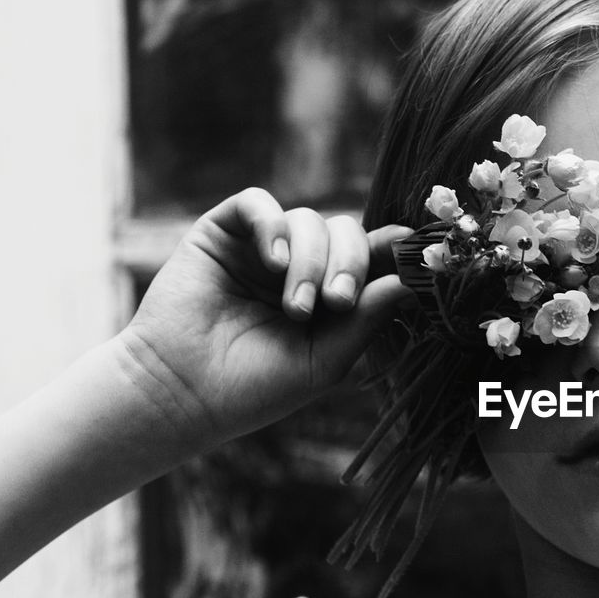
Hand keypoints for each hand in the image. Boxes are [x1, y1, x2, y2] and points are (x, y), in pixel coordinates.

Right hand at [120, 188, 414, 446]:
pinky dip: (274, 226)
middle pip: (348, 231)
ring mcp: (265, 246)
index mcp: (332, 294)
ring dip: (310, 261)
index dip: (396, 251)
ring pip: (310, 219)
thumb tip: (412, 280)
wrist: (182, 393)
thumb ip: (367, 318)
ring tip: (294, 308)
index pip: (373, 257)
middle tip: (337, 302)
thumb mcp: (325, 358)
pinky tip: (275, 262)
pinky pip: (260, 204)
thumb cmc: (254, 386)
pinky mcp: (224, 232)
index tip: (416, 259)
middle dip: (351, 264)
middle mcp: (303, 265)